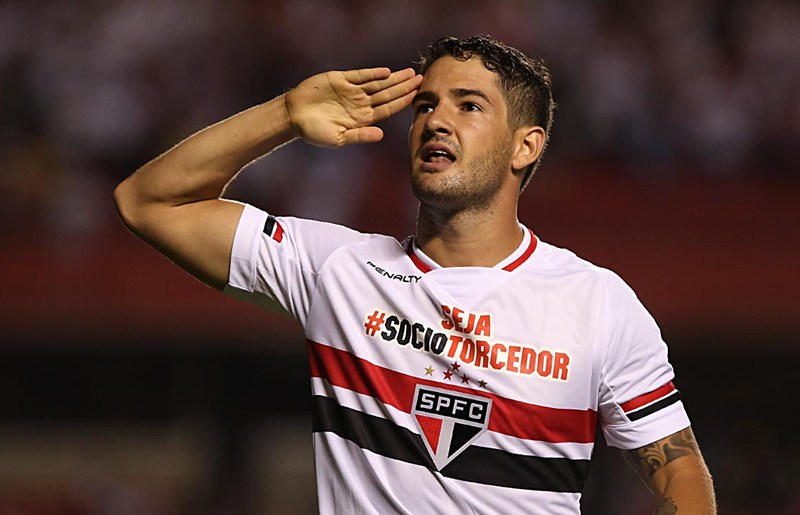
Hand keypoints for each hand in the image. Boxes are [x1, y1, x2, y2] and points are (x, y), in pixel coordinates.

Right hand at [286, 67, 421, 146]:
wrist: (294, 116)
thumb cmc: (314, 131)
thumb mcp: (338, 138)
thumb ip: (360, 136)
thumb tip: (381, 135)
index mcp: (362, 118)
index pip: (388, 109)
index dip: (403, 102)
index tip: (417, 97)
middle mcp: (360, 103)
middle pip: (387, 94)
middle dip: (404, 87)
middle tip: (422, 79)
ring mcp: (351, 91)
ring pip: (377, 83)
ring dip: (394, 79)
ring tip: (410, 74)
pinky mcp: (340, 79)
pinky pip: (360, 76)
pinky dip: (372, 73)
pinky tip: (386, 72)